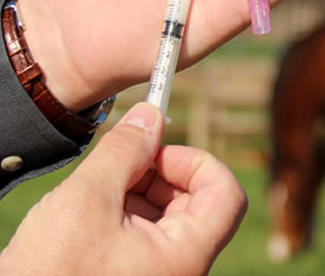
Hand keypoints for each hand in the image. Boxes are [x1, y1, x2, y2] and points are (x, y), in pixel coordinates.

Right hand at [0, 103, 246, 275]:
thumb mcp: (85, 200)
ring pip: (171, 217)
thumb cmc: (48, 273)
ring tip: (98, 193)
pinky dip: (127, 214)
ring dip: (140, 192)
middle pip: (198, 202)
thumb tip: (150, 115)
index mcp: (186, 257)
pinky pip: (149, 237)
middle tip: (120, 165)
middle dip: (162, 173)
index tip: (156, 151)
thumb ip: (124, 151)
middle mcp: (184, 270)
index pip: (226, 194)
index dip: (196, 161)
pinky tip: (92, 214)